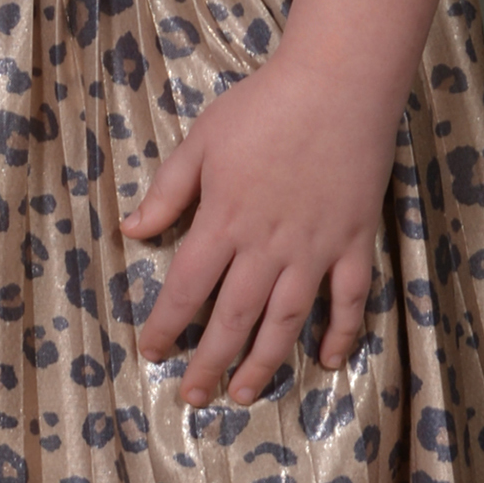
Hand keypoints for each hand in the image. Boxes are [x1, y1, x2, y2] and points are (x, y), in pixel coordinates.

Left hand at [122, 49, 398, 407]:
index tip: (151, 352)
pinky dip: (339, 334)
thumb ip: (168, 190)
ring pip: (286, 321)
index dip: (166, 325)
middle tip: (193, 397)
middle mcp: (267, 247)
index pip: (186, 289)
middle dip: (209, 363)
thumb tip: (131, 230)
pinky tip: (326, 361)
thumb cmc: (264, 105)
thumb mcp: (202, 139)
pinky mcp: (353, 242)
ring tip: (245, 394)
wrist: (337, 85)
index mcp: (223, 221)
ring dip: (263, 363)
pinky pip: (348, 300)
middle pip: (232, 318)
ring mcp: (314, 249)